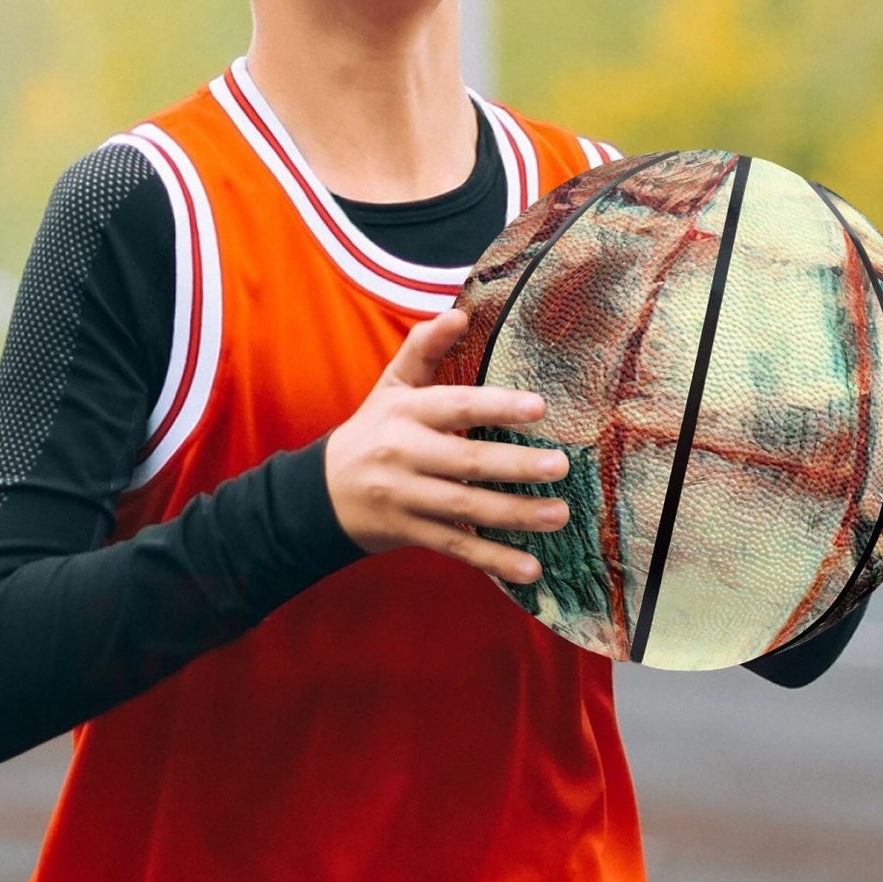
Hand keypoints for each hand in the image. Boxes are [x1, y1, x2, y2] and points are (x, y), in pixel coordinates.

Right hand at [324, 309, 569, 583]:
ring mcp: (406, 498)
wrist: (322, 493)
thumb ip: (424, 348)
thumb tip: (459, 312)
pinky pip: (457, 547)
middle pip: (466, 462)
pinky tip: (530, 569)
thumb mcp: (391, 387)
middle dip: (516, 465)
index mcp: (405, 413)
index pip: (454, 406)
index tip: (538, 407)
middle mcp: (404, 455)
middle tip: (561, 466)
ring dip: (515, 514)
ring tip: (559, 514)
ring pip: (465, 508)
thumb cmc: (373, 431)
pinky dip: (493, 560)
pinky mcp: (410, 533)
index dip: (495, 405)